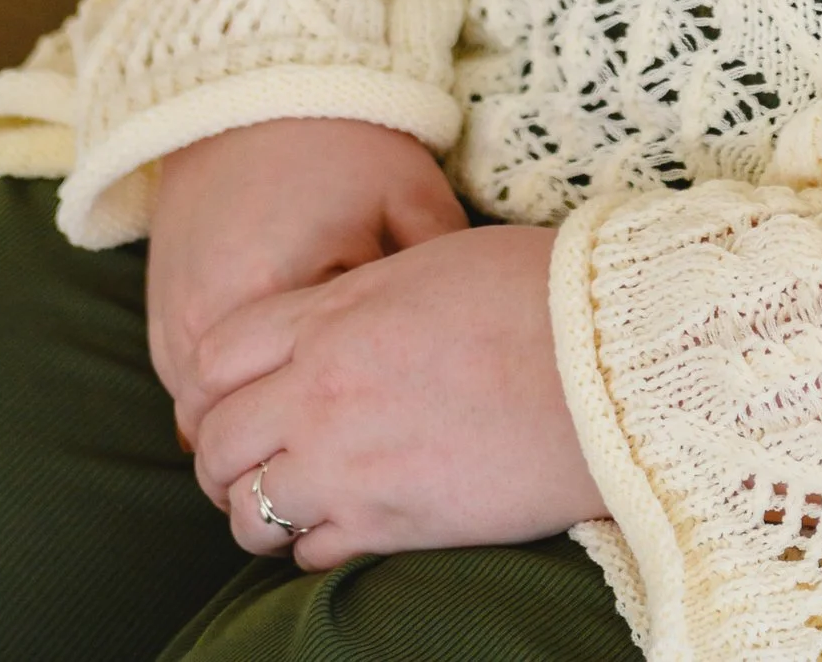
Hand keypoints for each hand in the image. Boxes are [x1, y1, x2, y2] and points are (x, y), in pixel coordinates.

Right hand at [148, 119, 468, 448]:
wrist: (255, 90)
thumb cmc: (344, 144)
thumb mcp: (408, 198)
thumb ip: (436, 275)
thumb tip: (471, 347)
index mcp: (270, 294)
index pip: (299, 413)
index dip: (343, 448)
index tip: (384, 467)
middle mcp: (203, 320)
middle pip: (235, 436)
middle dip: (280, 462)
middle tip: (339, 486)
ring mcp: (169, 320)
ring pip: (201, 423)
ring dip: (248, 436)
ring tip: (307, 452)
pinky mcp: (158, 312)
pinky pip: (186, 389)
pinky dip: (223, 405)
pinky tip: (272, 405)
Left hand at [193, 222, 604, 567]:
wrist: (610, 361)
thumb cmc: (540, 293)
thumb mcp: (433, 264)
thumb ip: (362, 300)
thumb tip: (338, 320)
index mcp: (334, 316)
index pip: (216, 356)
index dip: (211, 383)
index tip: (231, 396)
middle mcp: (323, 393)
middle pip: (217, 442)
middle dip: (223, 455)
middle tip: (250, 459)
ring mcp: (350, 466)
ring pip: (249, 512)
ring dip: (259, 510)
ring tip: (291, 501)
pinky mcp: (391, 526)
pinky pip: (308, 557)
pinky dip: (312, 547)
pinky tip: (344, 524)